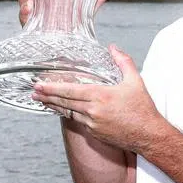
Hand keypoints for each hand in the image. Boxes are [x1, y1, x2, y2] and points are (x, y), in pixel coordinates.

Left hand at [32, 45, 167, 152]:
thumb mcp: (135, 81)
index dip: (52, 88)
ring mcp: (92, 124)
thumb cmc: (142, 109)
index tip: (39, 85)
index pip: (70, 90)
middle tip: (34, 92)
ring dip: (55, 106)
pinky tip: (63, 110)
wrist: (148, 135)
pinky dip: (69, 114)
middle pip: (64, 102)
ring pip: (69, 113)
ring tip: (43, 101)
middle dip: (47, 96)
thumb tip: (113, 47)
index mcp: (100, 96)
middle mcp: (92, 111)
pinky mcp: (94, 133)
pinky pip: (78, 121)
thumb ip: (123, 62)